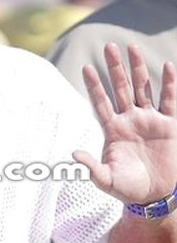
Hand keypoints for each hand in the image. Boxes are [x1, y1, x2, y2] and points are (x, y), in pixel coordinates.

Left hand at [74, 43, 176, 203]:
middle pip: (120, 88)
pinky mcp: (169, 125)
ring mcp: (149, 120)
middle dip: (114, 68)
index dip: (94, 86)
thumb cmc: (127, 189)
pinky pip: (169, 100)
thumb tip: (74, 155)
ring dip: (138, 68)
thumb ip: (91, 167)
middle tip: (108, 46)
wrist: (153, 196)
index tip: (86, 67)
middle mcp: (130, 120)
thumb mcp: (105, 180)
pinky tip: (167, 65)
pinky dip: (169, 83)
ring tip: (132, 47)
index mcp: (113, 130)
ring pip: (143, 88)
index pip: (101, 103)